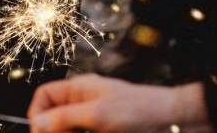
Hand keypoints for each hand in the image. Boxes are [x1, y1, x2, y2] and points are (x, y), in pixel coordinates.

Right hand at [27, 74, 212, 132]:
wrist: (179, 121)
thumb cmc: (141, 111)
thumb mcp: (97, 115)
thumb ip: (64, 118)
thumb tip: (37, 123)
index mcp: (80, 89)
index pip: (45, 97)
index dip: (39, 113)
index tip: (41, 132)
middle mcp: (85, 103)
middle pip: (56, 117)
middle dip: (55, 130)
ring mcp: (97, 120)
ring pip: (72, 129)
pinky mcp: (108, 132)